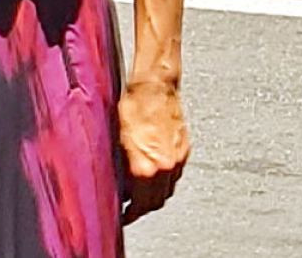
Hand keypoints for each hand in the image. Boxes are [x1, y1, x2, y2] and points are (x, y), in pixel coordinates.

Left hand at [119, 80, 189, 224]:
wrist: (155, 84)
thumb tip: (117, 183)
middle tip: (132, 206)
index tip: (124, 216)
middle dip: (143, 207)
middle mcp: (164, 167)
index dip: (129, 214)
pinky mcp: (184, 149)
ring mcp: (177, 159)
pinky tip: (155, 169)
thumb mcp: (116, 138)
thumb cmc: (133, 104)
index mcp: (145, 168)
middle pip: (156, 202)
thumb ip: (119, 166)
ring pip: (167, 189)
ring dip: (155, 193)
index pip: (139, 205)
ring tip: (142, 189)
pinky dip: (165, 177)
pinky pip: (175, 173)